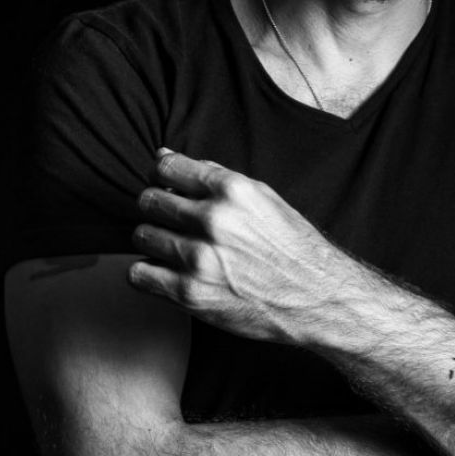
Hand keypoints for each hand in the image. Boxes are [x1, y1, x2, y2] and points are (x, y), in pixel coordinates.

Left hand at [129, 150, 352, 343]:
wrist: (316, 297)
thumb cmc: (291, 246)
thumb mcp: (262, 197)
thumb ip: (213, 176)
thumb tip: (164, 158)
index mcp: (232, 189)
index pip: (167, 168)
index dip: (160, 175)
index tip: (163, 185)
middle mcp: (214, 220)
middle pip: (149, 200)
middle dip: (157, 208)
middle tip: (171, 221)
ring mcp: (199, 258)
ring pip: (142, 235)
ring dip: (154, 240)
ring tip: (175, 248)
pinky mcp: (190, 293)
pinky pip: (138, 274)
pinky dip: (147, 273)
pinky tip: (166, 272)